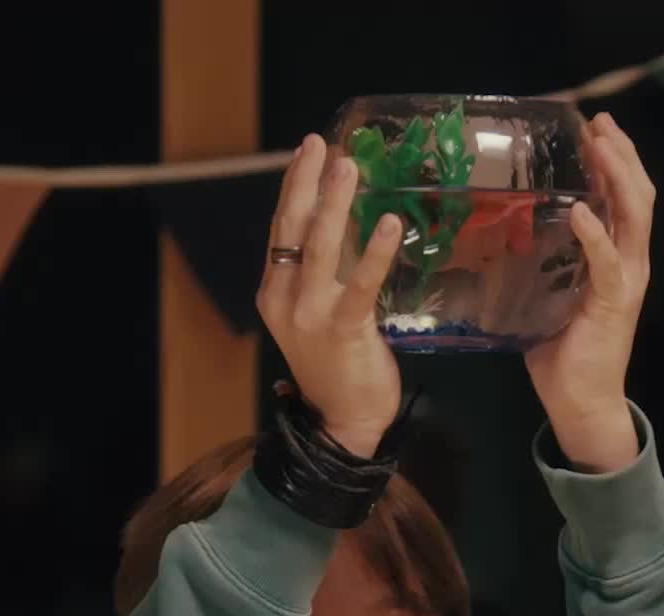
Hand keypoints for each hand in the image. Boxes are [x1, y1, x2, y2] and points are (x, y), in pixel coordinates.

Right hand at [257, 134, 402, 456]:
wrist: (342, 425)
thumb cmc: (336, 370)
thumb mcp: (319, 315)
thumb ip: (325, 275)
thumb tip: (345, 223)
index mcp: (274, 293)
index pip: (281, 230)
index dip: (294, 187)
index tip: (308, 152)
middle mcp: (284, 300)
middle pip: (292, 228)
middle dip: (306, 181)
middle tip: (321, 143)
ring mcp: (310, 316)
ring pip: (319, 246)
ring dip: (334, 203)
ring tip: (349, 166)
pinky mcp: (343, 330)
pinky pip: (360, 284)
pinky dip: (374, 252)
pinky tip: (389, 224)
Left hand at [524, 114, 654, 470]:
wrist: (581, 405)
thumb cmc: (563, 359)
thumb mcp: (547, 301)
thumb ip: (538, 271)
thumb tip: (503, 246)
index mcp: (617, 262)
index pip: (625, 199)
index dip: (614, 162)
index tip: (593, 130)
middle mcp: (630, 264)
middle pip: (638, 194)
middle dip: (621, 154)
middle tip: (598, 122)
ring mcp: (626, 281)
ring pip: (634, 215)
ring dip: (618, 176)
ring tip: (600, 144)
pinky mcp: (613, 303)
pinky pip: (607, 260)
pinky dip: (595, 233)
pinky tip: (581, 209)